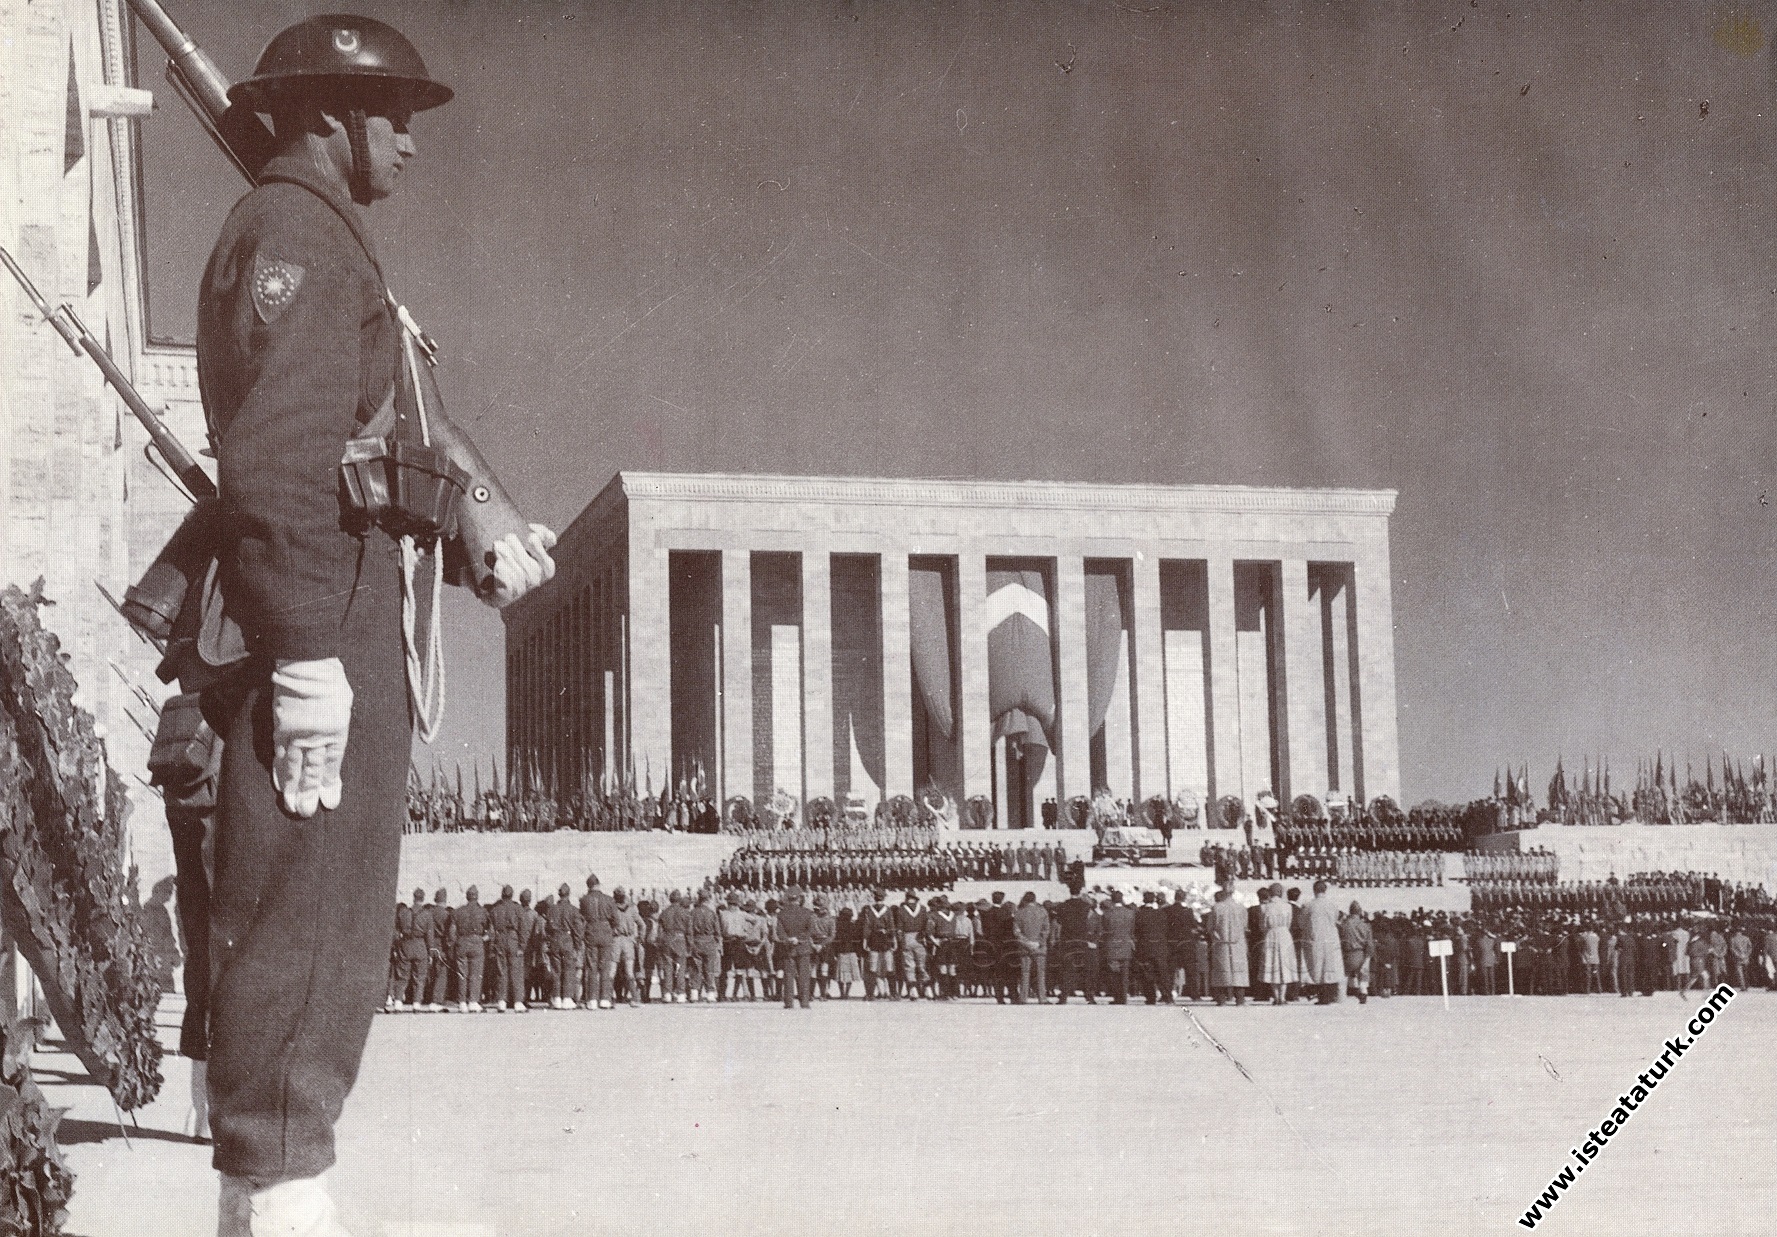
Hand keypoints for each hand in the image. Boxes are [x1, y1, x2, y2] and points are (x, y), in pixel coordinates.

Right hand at [270, 657, 352, 817]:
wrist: (306, 663)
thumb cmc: (330, 681)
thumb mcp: (344, 705)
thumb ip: (338, 728)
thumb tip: (333, 745)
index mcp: (336, 730)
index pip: (332, 764)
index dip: (330, 784)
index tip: (329, 801)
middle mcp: (316, 735)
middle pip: (313, 770)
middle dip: (310, 793)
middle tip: (306, 813)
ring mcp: (296, 733)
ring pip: (294, 767)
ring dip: (293, 788)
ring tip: (292, 807)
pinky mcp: (280, 728)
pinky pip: (279, 754)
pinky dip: (279, 771)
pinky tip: (279, 784)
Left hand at [480, 523, 557, 608]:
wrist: (463, 554)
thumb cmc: (490, 543)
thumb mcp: (512, 533)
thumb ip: (532, 532)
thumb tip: (550, 539)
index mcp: (535, 572)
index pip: (547, 567)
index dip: (541, 553)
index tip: (531, 536)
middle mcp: (526, 586)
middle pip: (533, 575)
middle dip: (521, 554)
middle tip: (507, 537)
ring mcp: (512, 595)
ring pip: (520, 581)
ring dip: (510, 561)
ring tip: (497, 545)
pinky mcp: (495, 600)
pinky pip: (505, 593)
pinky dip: (505, 578)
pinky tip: (498, 565)